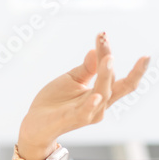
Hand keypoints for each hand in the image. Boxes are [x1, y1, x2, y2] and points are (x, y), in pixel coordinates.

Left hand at [19, 32, 149, 149]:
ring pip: (103, 93)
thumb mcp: (71, 79)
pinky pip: (85, 112)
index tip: (103, 35)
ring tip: (108, 58)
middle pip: (118, 85)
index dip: (108, 54)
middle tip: (120, 45)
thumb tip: (96, 50)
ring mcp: (88, 113)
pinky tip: (97, 96)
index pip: (113, 73)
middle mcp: (100, 105)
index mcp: (101, 94)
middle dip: (122, 66)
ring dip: (106, 75)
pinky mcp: (73, 119)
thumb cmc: (55, 103)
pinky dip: (92, 104)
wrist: (35, 124)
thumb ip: (87, 68)